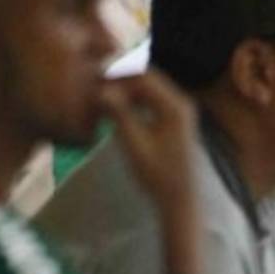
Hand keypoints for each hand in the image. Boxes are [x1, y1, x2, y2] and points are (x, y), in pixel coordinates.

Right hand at [100, 72, 198, 209]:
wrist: (180, 199)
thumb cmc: (157, 175)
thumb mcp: (134, 144)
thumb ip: (119, 114)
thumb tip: (102, 89)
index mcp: (174, 107)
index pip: (143, 77)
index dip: (117, 73)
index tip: (94, 76)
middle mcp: (180, 103)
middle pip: (147, 77)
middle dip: (121, 77)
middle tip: (94, 81)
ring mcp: (179, 110)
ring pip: (148, 87)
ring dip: (125, 86)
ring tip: (101, 92)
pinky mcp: (174, 118)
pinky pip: (151, 98)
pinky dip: (133, 97)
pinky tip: (115, 105)